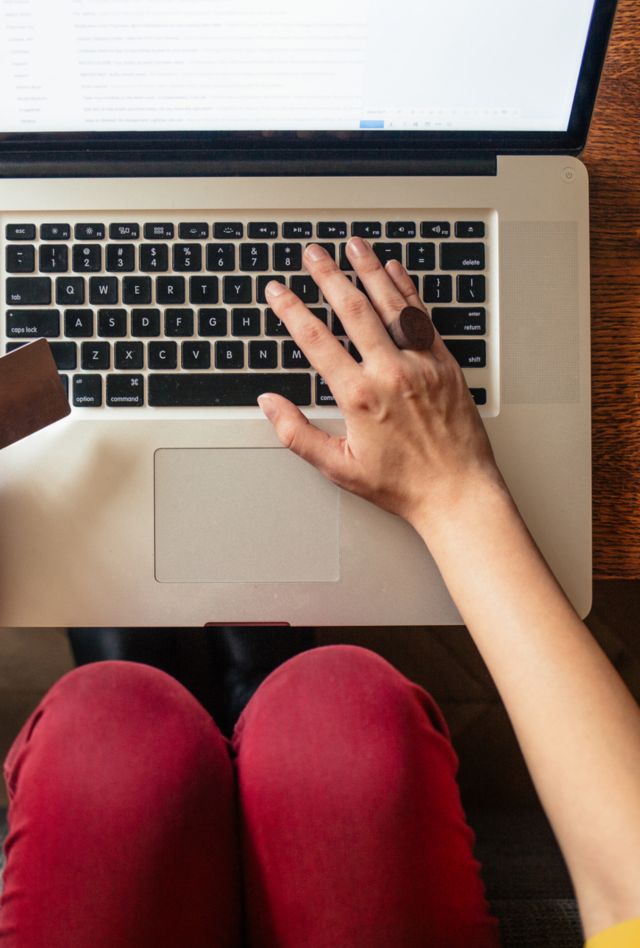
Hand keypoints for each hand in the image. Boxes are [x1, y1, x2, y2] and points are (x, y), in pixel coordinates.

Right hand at [260, 237, 502, 533]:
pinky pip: (423, 317)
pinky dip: (407, 289)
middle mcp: (390, 373)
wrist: (458, 492)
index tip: (278, 291)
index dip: (291, 310)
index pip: (316, 341)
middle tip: (312, 253)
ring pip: (391, 304)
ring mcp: (421, 364)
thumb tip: (269, 404)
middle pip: (352, 310)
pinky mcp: (445, 364)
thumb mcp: (338, 466)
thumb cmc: (402, 484)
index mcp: (359, 397)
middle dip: (328, 276)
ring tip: (353, 244)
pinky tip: (394, 270)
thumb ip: (297, 433)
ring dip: (369, 270)